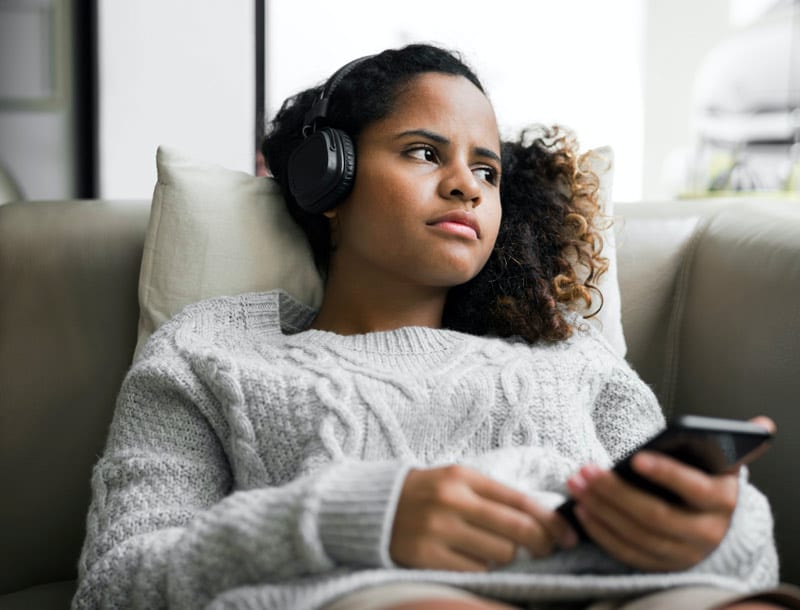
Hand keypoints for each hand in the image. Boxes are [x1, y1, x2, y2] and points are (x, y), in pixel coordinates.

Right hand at [390, 464, 576, 570]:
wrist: (374, 507)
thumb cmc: (426, 493)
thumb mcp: (458, 481)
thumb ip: (494, 495)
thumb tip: (543, 520)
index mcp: (464, 477)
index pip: (520, 500)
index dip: (551, 521)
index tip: (568, 535)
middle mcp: (452, 501)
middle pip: (516, 530)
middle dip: (541, 543)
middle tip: (548, 550)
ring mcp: (438, 530)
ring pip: (499, 555)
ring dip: (506, 558)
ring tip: (495, 550)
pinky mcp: (426, 557)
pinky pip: (475, 572)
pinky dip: (481, 569)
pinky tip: (473, 559)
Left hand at [567, 453, 737, 570]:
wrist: (714, 524)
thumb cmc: (707, 481)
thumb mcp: (722, 463)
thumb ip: (735, 441)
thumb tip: (763, 424)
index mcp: (722, 500)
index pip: (693, 488)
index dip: (666, 473)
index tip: (636, 457)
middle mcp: (705, 532)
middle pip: (655, 515)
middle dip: (615, 491)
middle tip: (585, 470)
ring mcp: (682, 553)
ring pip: (637, 534)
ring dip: (602, 509)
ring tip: (577, 484)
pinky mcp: (661, 566)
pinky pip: (627, 553)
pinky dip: (602, 532)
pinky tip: (582, 510)